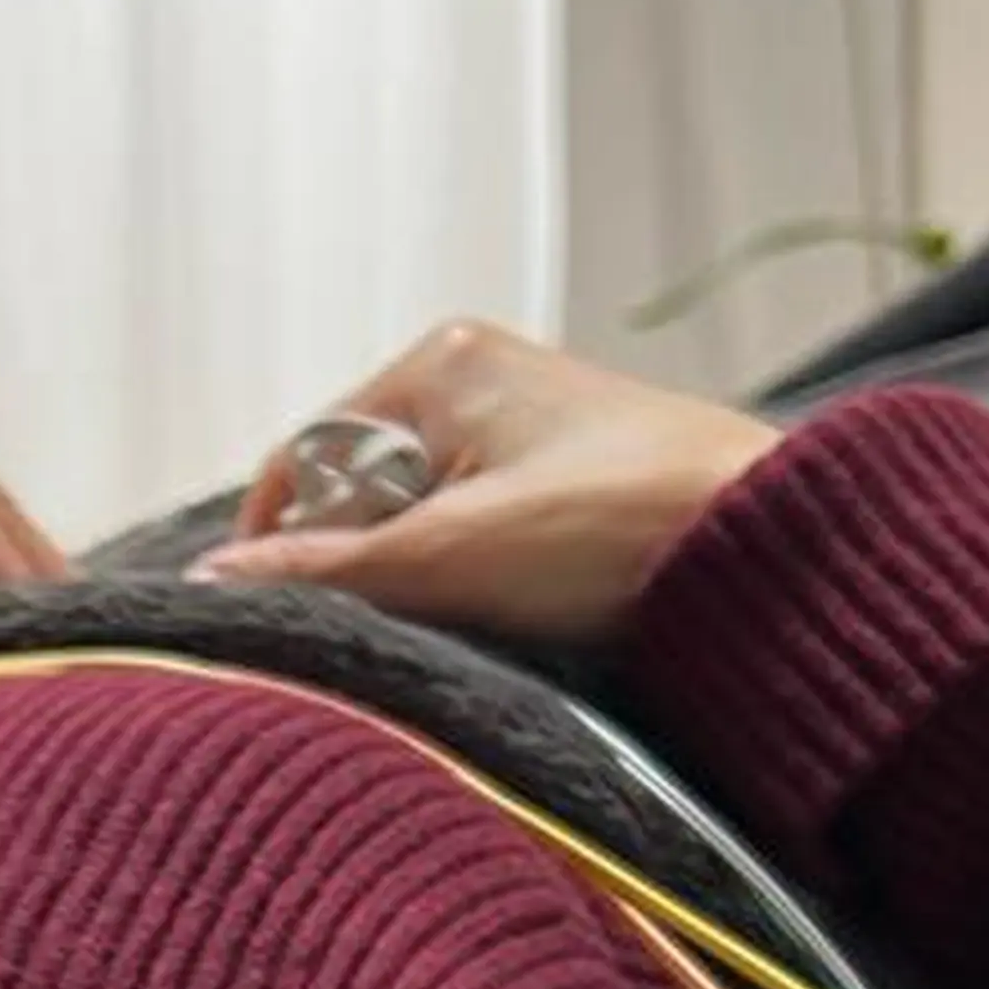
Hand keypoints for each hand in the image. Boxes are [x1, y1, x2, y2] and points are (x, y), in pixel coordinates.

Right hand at [185, 322, 777, 649]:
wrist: (779, 552)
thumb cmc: (623, 530)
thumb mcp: (448, 556)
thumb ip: (323, 571)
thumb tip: (209, 586)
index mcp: (441, 362)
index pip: (304, 457)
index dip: (283, 542)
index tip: (284, 618)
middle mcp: (481, 376)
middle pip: (358, 490)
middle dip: (362, 564)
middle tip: (394, 626)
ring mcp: (532, 427)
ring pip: (420, 522)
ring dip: (424, 583)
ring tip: (466, 625)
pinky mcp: (576, 481)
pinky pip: (481, 536)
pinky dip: (478, 584)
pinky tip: (511, 619)